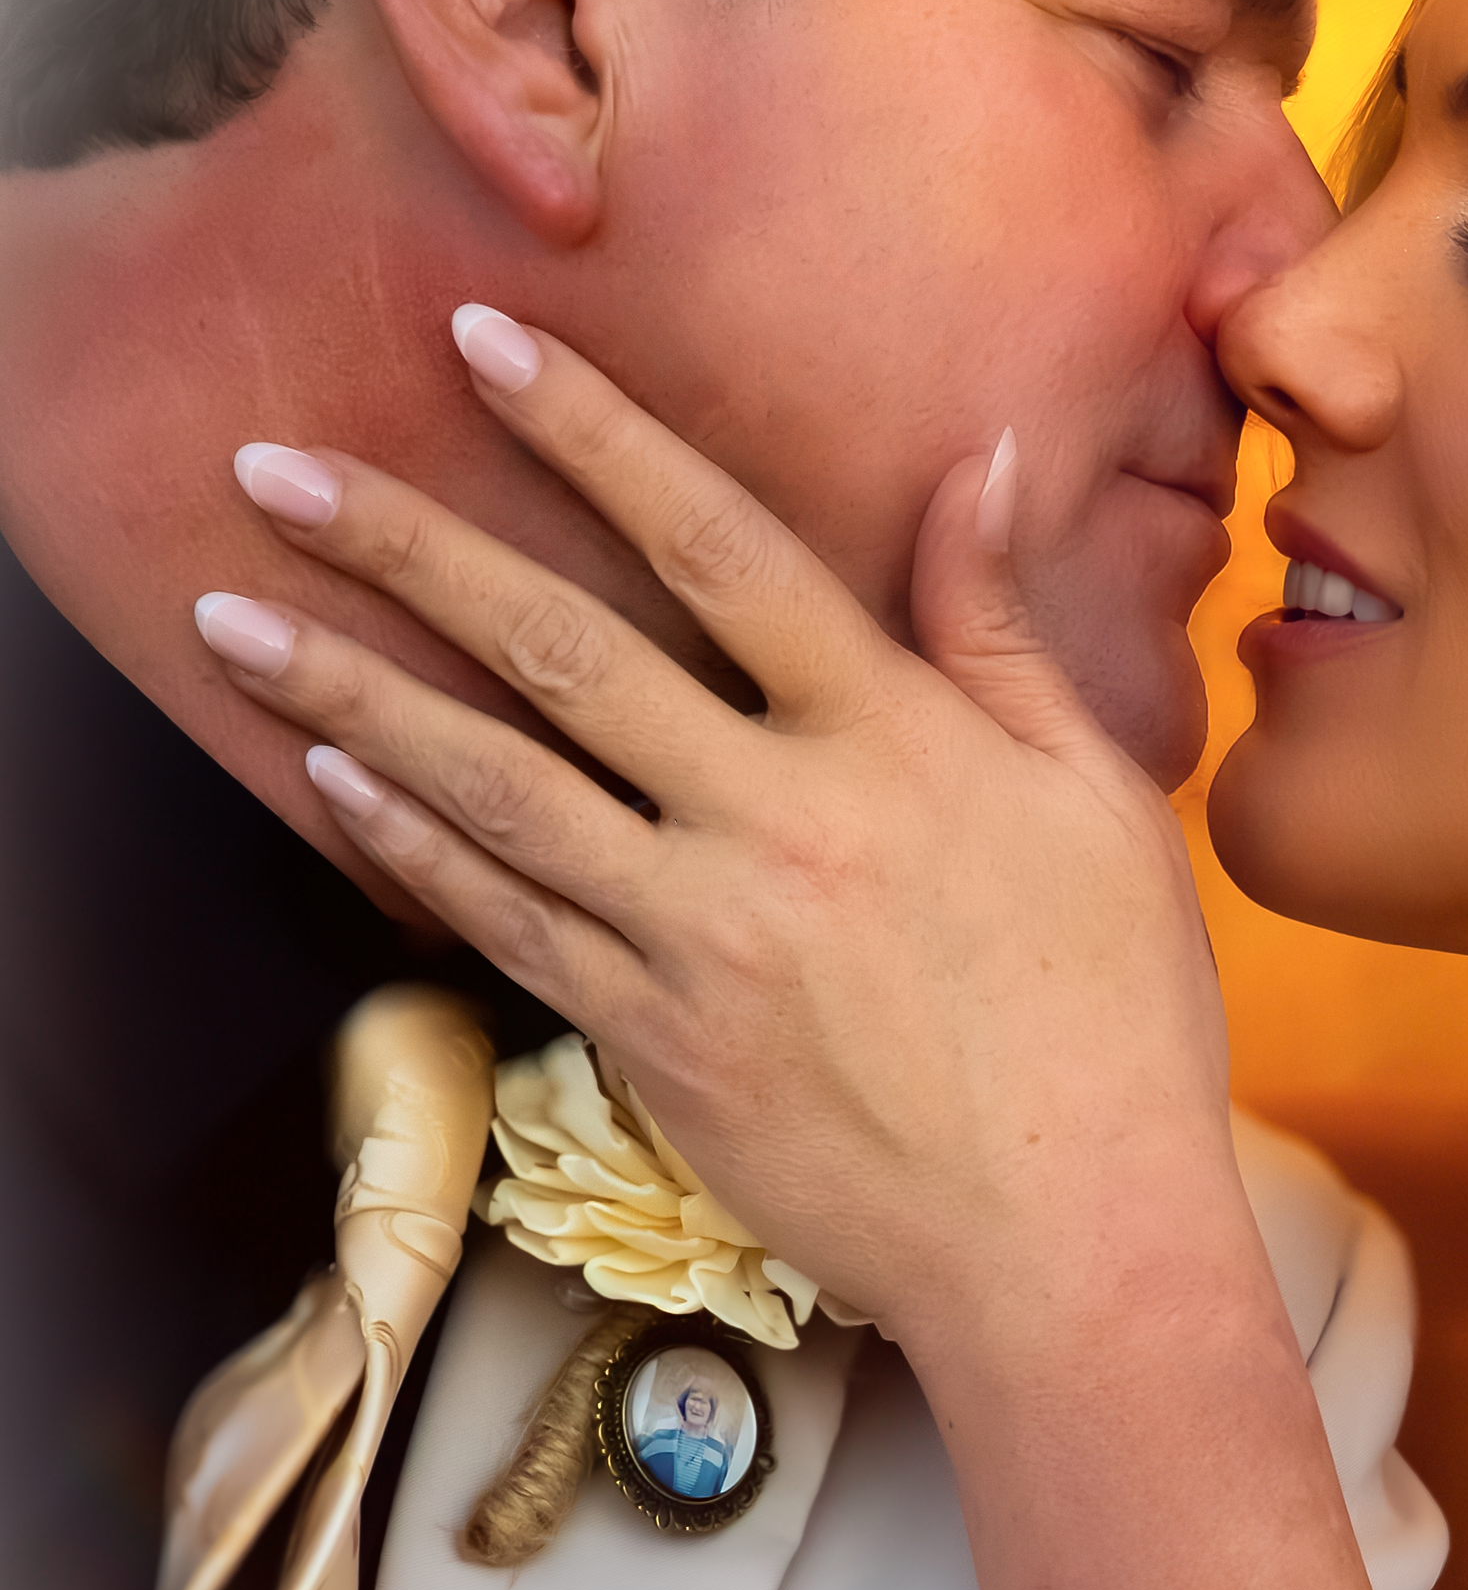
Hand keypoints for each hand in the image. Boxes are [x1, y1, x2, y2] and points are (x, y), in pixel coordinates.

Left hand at [192, 312, 1247, 1358]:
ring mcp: (700, 935)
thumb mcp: (1095, 800)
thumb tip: (969, 463)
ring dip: (354, 691)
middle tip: (275, 470)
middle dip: (409, 548)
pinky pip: (506, 921)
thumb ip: (1002, 632)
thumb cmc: (1111, 1016)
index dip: (597, 435)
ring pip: (496, 786)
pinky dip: (413, 845)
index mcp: (894, 739)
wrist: (1069, 1243)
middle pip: (565, 650)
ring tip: (235, 618)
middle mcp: (777, 819)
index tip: (487, 346)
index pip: (722, 546)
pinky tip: (334, 778)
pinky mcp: (653, 1041)